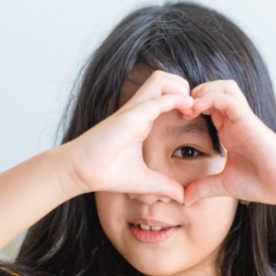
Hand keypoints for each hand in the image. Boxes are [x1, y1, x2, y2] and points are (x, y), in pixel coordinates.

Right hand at [69, 70, 193, 202]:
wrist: (82, 172)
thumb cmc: (107, 173)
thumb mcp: (144, 181)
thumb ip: (164, 186)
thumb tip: (182, 197)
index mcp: (142, 118)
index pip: (166, 94)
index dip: (184, 100)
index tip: (193, 117)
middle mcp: (139, 109)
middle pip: (165, 78)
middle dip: (184, 86)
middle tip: (193, 109)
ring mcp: (135, 109)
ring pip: (161, 78)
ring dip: (180, 88)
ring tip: (189, 108)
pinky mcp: (132, 115)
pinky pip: (158, 99)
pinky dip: (176, 99)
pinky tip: (187, 110)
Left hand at [180, 79, 275, 207]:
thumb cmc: (262, 183)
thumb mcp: (224, 185)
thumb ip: (204, 188)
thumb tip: (184, 199)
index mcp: (229, 130)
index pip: (208, 104)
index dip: (190, 106)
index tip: (176, 119)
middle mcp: (235, 120)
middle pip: (214, 88)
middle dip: (194, 94)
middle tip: (179, 110)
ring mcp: (243, 118)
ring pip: (223, 87)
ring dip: (203, 91)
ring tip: (189, 108)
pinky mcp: (249, 120)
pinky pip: (228, 99)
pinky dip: (210, 98)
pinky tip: (197, 110)